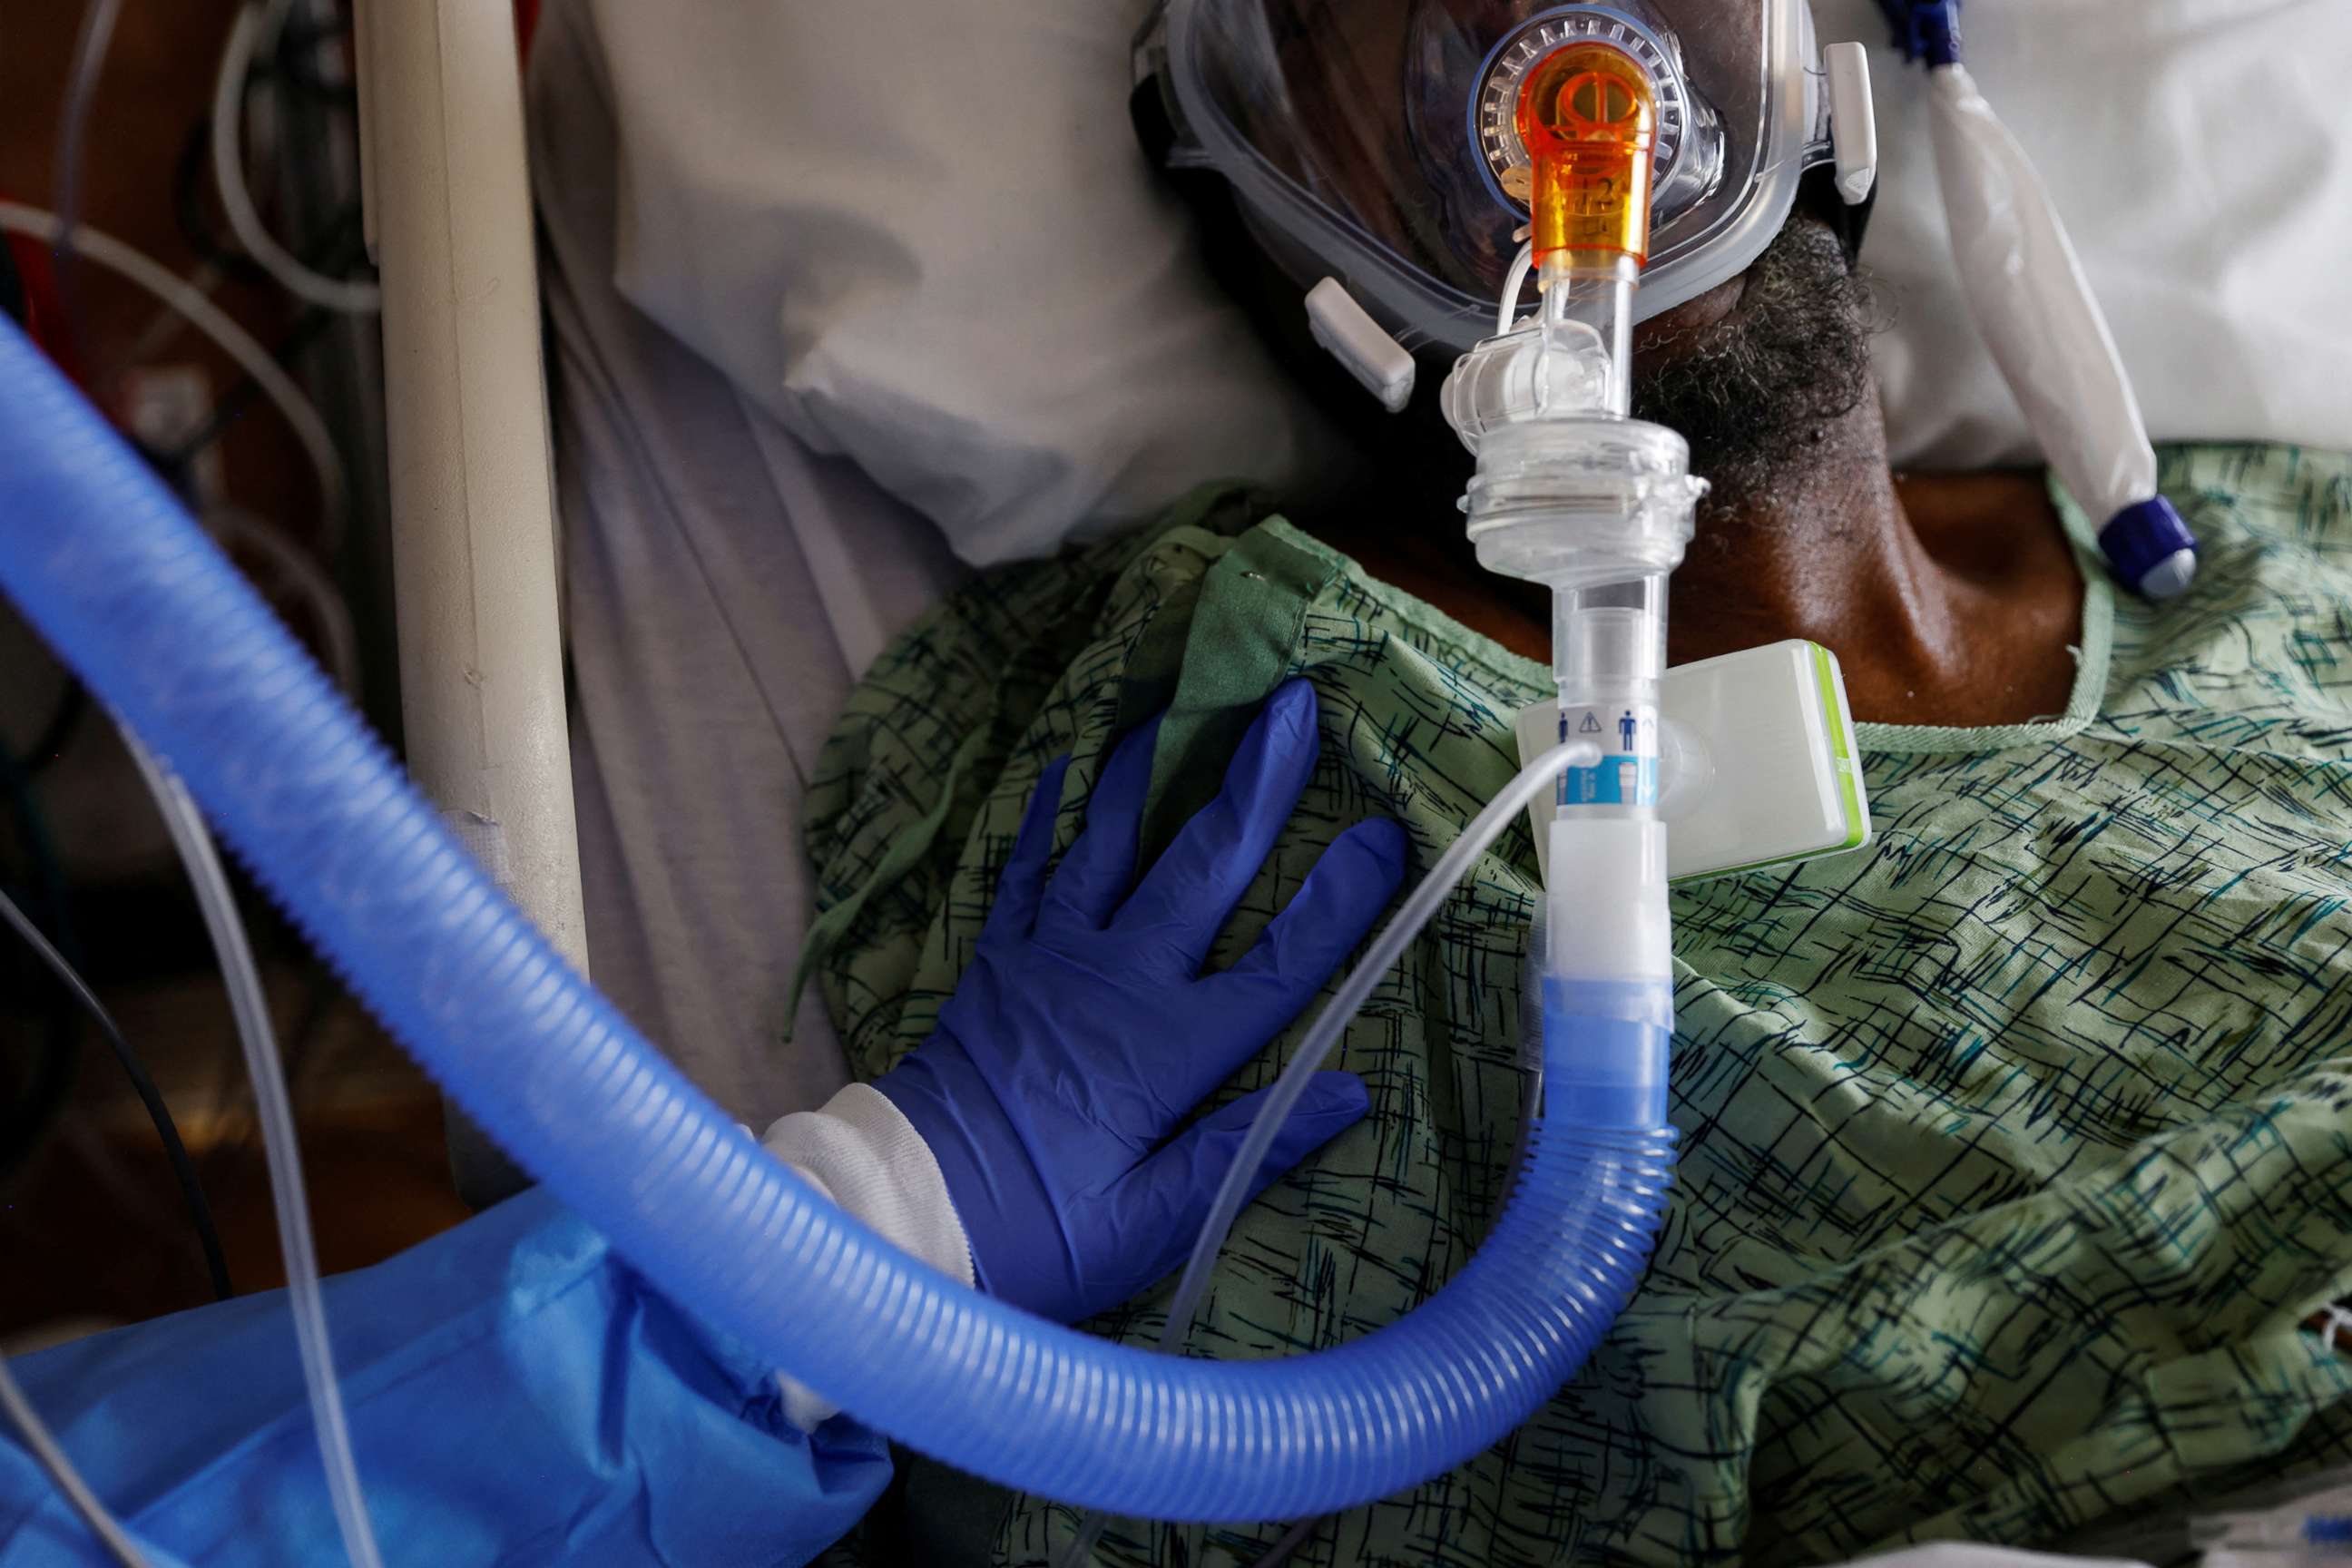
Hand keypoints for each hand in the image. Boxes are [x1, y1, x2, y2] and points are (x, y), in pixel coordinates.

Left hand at [872, 678, 1406, 1322]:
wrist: (900, 1214)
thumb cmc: (1035, 1233)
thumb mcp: (1149, 1224)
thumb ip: (1244, 1153)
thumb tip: (1348, 1091)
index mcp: (1165, 1052)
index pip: (1276, 964)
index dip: (1336, 900)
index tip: (1385, 832)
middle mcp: (1114, 982)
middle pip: (1200, 867)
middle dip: (1253, 783)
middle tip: (1294, 704)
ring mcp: (1050, 958)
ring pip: (1111, 843)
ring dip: (1152, 769)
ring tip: (1183, 695)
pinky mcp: (1000, 958)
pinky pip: (1029, 867)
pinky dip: (1051, 813)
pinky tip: (1067, 759)